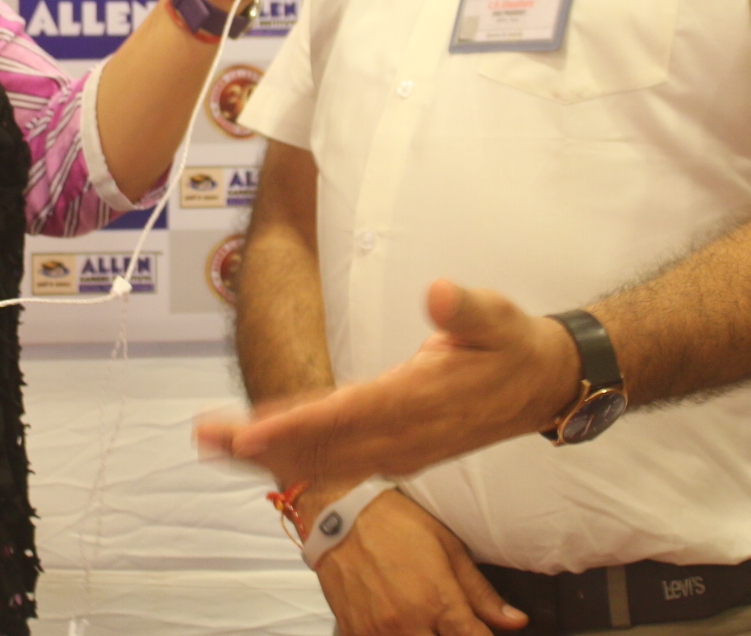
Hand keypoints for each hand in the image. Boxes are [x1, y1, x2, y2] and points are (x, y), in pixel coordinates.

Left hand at [197, 280, 582, 486]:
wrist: (541, 387)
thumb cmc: (511, 345)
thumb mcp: (498, 316)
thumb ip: (467, 309)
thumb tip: (438, 293)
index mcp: (420, 400)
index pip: (349, 415)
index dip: (299, 425)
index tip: (254, 432)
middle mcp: (403, 434)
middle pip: (324, 445)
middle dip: (264, 444)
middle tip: (209, 439)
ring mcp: (398, 449)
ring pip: (325, 456)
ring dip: (270, 452)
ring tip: (216, 444)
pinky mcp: (395, 451)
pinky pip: (336, 457)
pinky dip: (296, 453)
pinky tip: (263, 446)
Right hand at [312, 488, 526, 635]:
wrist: (340, 515)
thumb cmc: (397, 524)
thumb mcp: (448, 549)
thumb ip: (481, 593)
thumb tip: (516, 621)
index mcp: (437, 602)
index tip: (482, 631)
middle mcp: (409, 624)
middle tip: (450, 622)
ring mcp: (378, 633)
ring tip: (427, 622)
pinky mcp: (355, 634)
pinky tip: (401, 625)